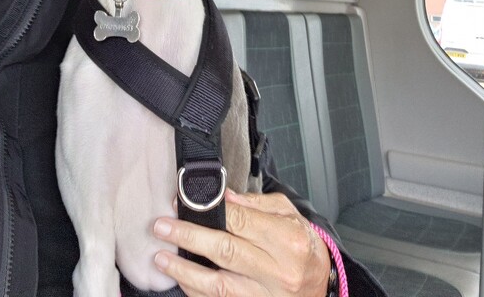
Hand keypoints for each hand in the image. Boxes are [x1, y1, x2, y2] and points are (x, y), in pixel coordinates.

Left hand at [152, 189, 330, 295]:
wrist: (322, 286)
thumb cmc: (304, 248)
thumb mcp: (290, 216)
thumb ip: (257, 205)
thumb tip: (224, 197)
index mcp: (287, 240)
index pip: (241, 221)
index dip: (208, 211)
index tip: (182, 203)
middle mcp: (278, 271)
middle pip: (225, 250)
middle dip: (188, 237)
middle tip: (162, 227)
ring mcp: (266, 296)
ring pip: (217, 284)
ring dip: (184, 271)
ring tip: (161, 258)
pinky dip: (196, 291)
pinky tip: (181, 280)